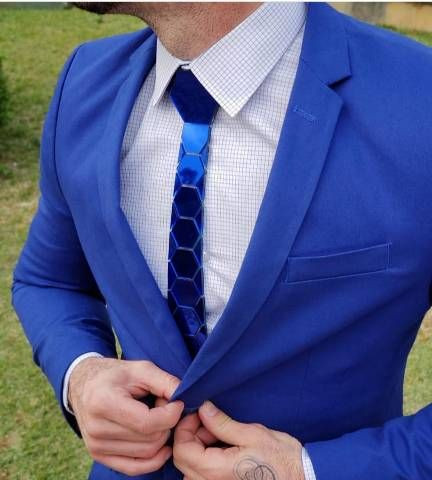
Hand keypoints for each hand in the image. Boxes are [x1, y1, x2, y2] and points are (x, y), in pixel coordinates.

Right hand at [68, 357, 183, 475]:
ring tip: (155, 416)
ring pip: (147, 453)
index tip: (178, 402)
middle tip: (164, 405)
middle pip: (149, 439)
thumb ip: (165, 382)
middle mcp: (97, 429)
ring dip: (161, 436)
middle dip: (166, 423)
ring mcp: (96, 446)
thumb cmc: (115, 374)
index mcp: (104, 403)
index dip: (170, 414)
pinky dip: (154, 459)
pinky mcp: (99, 456)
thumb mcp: (140, 369)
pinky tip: (163, 445)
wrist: (84, 384)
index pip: (147, 422)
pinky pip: (134, 468)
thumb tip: (184, 398)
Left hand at [173, 401, 304, 479]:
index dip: (185, 427)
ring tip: (219, 433)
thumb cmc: (281, 458)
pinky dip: (206, 458)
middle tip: (209, 420)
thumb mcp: (252, 434)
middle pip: (182, 459)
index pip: (182, 449)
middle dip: (191, 435)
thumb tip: (203, 409)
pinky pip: (202, 475)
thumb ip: (222, 424)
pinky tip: (222, 447)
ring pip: (190, 468)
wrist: (301, 479)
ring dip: (198, 447)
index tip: (198, 413)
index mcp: (215, 471)